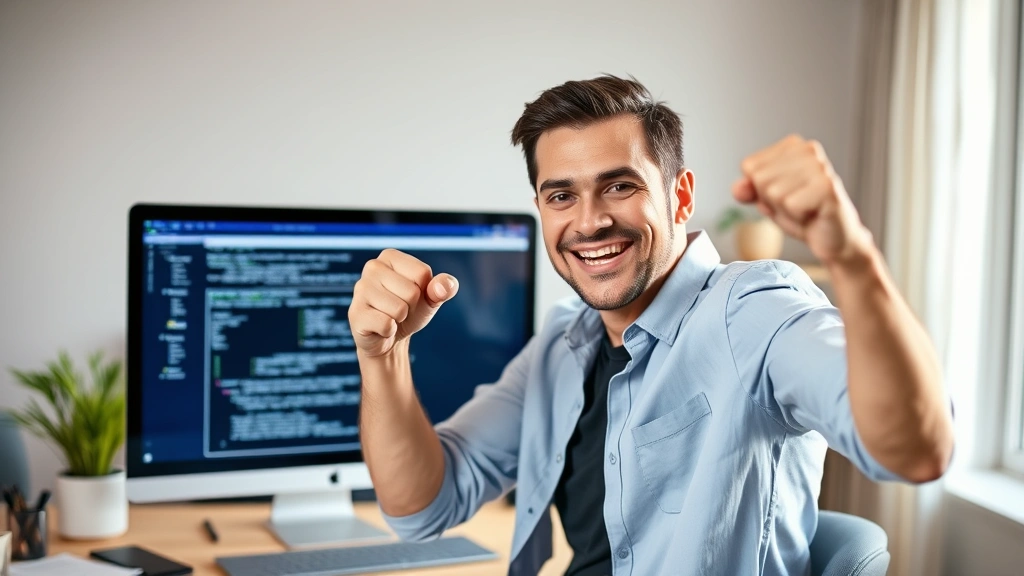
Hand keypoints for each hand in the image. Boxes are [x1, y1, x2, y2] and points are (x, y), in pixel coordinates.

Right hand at [349, 249, 458, 357]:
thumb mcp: (432, 297)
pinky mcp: (355, 313)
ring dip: (399, 319)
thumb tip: (443, 287)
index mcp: (390, 257)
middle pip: (411, 292)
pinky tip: (379, 326)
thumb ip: (445, 287)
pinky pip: (386, 324)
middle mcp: (372, 267)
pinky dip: (389, 331)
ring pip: (399, 309)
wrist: (390, 337)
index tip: (411, 295)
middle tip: (399, 308)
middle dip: (410, 306)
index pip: (422, 273)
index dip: (423, 290)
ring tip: (389, 316)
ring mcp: (360, 289)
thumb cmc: (409, 311)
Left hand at [731, 134, 872, 265]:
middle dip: (772, 201)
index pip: (749, 167)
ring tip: (805, 210)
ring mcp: (820, 167)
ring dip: (786, 211)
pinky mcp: (827, 187)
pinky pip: (791, 204)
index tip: (784, 196)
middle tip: (796, 206)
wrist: (834, 239)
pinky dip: (798, 217)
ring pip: (774, 192)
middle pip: (760, 179)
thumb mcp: (768, 200)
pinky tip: (814, 215)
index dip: (761, 190)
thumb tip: (738, 188)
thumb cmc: (803, 215)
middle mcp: (808, 150)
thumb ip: (749, 190)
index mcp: (792, 145)